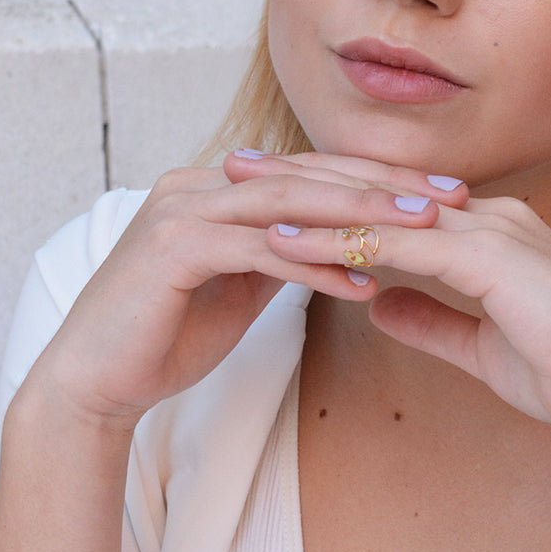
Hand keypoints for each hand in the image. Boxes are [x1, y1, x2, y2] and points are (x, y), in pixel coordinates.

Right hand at [30, 153, 469, 429]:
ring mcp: (185, 210)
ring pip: (292, 204)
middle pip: (314, 176)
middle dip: (388, 187)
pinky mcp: (175, 249)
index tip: (444, 196)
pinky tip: (364, 285)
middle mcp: (202, 185)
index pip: (317, 172)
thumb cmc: (171, 333)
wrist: (98, 380)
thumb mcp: (241, 284)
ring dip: (362, 217)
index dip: (383, 180)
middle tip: (452, 199)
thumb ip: (282, 254)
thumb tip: (338, 246)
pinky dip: (315, 267)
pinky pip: (261, 252)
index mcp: (222, 188)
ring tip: (423, 232)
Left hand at [230, 154, 550, 429]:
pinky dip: (337, 243)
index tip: (275, 194)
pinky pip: (396, 245)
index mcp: (487, 230)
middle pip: (375, 188)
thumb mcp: (481, 345)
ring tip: (240, 194)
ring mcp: (488, 230)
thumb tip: (378, 302)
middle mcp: (485, 216)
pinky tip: (286, 245)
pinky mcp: (488, 258)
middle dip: (302, 178)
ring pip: (377, 208)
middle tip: (237, 168)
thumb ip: (431, 320)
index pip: (393, 202)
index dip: (332, 193)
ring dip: (304, 200)